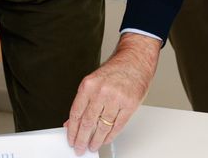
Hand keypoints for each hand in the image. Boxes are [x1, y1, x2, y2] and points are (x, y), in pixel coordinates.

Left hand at [65, 33, 159, 154]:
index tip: (71, 139)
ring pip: (103, 126)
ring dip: (96, 140)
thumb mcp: (94, 82)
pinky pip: (118, 125)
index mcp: (89, 85)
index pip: (76, 113)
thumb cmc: (116, 70)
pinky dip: (111, 135)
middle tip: (79, 147)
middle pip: (88, 122)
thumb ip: (83, 102)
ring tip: (93, 145)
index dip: (72, 130)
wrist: (136, 59)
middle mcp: (101, 91)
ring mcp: (117, 98)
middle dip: (82, 139)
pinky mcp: (130, 104)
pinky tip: (106, 139)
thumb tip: (73, 121)